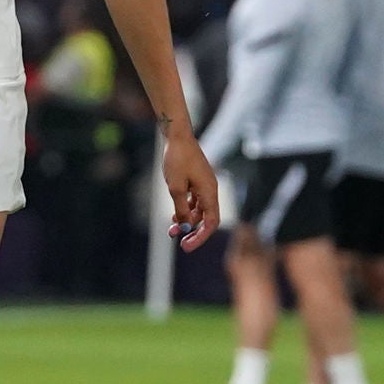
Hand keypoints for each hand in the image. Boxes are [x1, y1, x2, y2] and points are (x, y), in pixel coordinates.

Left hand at [159, 122, 219, 248]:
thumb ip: (181, 208)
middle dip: (192, 230)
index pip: (211, 222)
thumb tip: (185, 226)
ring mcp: (205, 185)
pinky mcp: (198, 181)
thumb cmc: (177, 159)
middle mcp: (211, 190)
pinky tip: (175, 215)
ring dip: (187, 220)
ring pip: (199, 210)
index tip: (186, 246)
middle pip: (206, 218)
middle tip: (177, 240)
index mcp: (210, 192)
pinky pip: (195, 201)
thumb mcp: (175, 187)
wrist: (177, 136)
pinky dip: (186, 209)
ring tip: (171, 228)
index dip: (200, 237)